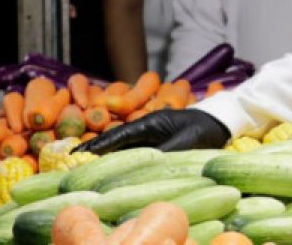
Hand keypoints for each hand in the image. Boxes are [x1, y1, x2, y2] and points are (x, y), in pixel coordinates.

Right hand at [76, 109, 230, 153]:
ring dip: (105, 156)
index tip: (77, 154)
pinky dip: (119, 159)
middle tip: (71, 160)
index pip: (117, 136)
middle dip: (94, 150)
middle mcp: (145, 128)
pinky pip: (133, 152)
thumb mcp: (185, 143)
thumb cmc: (204, 129)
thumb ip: (163, 153)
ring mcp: (150, 135)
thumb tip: (142, 167)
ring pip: (122, 147)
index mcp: (149, 123)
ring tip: (83, 165)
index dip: (97, 146)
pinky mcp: (156, 143)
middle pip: (114, 141)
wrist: (220, 122)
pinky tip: (109, 169)